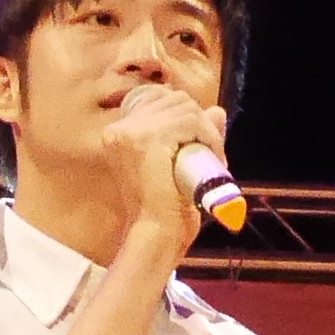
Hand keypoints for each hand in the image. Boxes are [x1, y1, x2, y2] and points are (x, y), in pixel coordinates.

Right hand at [106, 82, 227, 244]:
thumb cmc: (164, 208)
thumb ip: (192, 135)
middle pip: (173, 99)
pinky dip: (209, 136)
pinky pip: (190, 120)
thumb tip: (217, 111)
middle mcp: (119, 128)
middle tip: (211, 153)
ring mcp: (131, 131)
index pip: (159, 100)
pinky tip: (214, 156)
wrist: (156, 234)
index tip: (199, 142)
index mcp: (117, 134)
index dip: (186, 115)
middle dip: (199, 121)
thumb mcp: (176, 164)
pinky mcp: (150, 137)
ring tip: (213, 158)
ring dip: (207, 131)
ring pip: (185, 108)